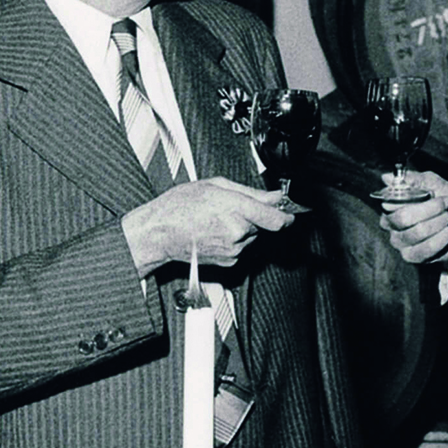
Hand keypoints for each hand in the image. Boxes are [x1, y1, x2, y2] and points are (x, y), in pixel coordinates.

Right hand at [123, 176, 292, 275]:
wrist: (158, 233)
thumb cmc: (179, 207)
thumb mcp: (215, 186)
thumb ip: (250, 192)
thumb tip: (275, 196)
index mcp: (236, 209)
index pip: (276, 219)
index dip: (286, 214)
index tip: (289, 210)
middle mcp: (237, 232)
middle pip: (263, 224)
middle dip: (253, 216)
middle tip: (230, 208)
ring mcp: (234, 249)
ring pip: (252, 236)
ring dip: (242, 228)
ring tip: (216, 220)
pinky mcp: (229, 261)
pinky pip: (241, 247)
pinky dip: (233, 239)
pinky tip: (214, 232)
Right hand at [377, 171, 447, 264]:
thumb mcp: (437, 184)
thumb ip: (416, 179)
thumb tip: (387, 177)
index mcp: (392, 203)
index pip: (391, 200)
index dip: (415, 196)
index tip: (434, 192)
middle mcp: (391, 223)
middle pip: (403, 218)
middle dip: (430, 209)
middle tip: (446, 204)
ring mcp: (400, 241)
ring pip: (417, 232)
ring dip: (439, 223)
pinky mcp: (412, 256)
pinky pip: (424, 249)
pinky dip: (441, 239)